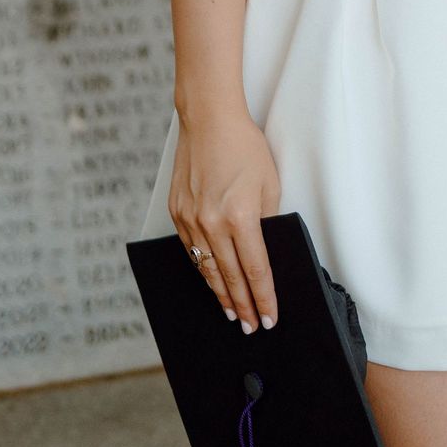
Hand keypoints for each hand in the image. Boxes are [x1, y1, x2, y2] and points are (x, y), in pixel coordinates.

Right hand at [169, 106, 281, 330]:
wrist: (208, 119)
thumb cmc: (244, 146)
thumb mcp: (268, 183)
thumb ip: (266, 220)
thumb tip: (263, 249)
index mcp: (240, 217)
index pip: (255, 270)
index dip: (264, 298)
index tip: (270, 317)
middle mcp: (211, 223)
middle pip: (230, 277)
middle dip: (243, 305)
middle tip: (251, 326)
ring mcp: (190, 219)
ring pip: (207, 269)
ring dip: (221, 293)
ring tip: (232, 312)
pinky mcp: (177, 212)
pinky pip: (191, 250)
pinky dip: (203, 268)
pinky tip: (212, 279)